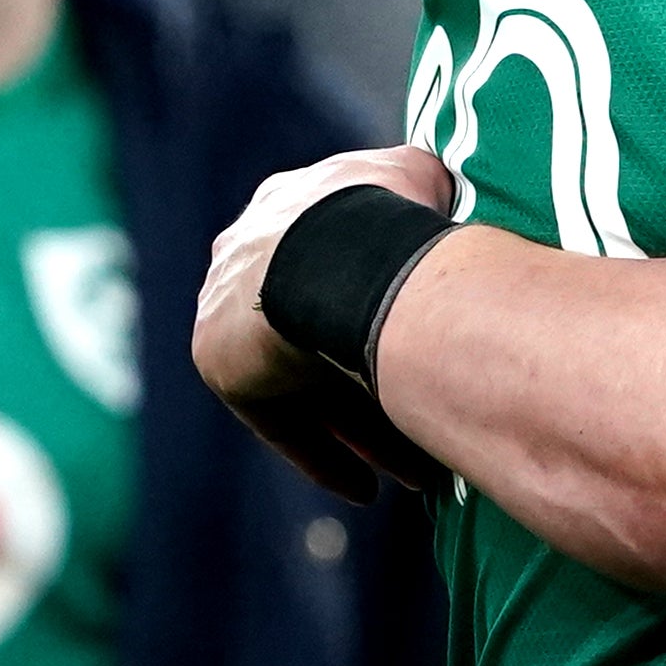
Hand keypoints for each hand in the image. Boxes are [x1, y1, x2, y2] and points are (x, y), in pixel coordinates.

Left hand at [194, 144, 454, 497]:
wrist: (337, 253)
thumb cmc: (391, 214)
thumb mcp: (420, 176)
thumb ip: (422, 187)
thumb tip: (442, 197)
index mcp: (286, 207)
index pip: (335, 267)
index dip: (380, 309)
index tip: (417, 344)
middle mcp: (248, 257)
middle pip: (318, 332)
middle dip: (373, 379)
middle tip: (424, 418)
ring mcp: (229, 312)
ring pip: (308, 383)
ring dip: (364, 428)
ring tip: (413, 474)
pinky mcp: (223, 363)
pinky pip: (280, 419)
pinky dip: (323, 454)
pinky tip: (364, 489)